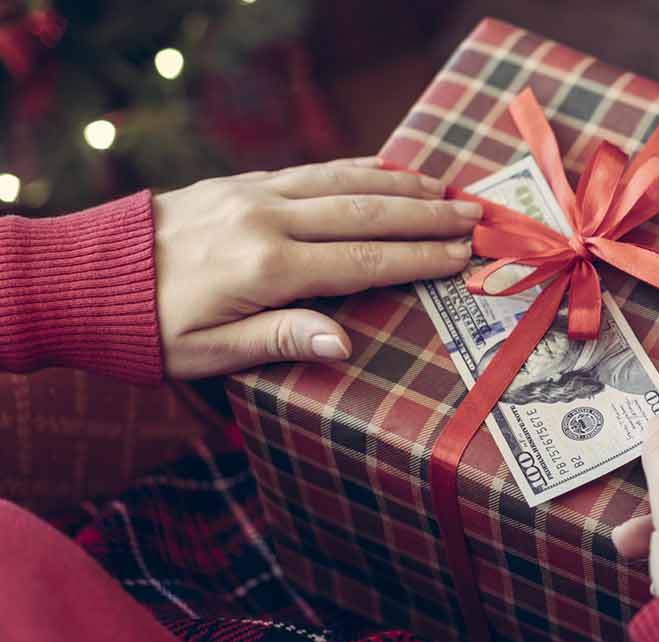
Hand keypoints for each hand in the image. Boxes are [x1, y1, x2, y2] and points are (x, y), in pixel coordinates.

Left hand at [153, 157, 480, 378]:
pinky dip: (356, 168)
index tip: (464, 256)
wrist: (80, 277)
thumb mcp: (207, 354)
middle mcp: (268, 220)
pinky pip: (312, 170)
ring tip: (446, 187)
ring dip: (401, 183)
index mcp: (267, 268)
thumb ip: (278, 341)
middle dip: (428, 214)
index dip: (419, 259)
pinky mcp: (239, 182)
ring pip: (343, 182)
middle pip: (367, 212)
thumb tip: (344, 344)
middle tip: (477, 217)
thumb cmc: (146, 330)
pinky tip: (384, 168)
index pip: (364, 261)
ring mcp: (253, 194)